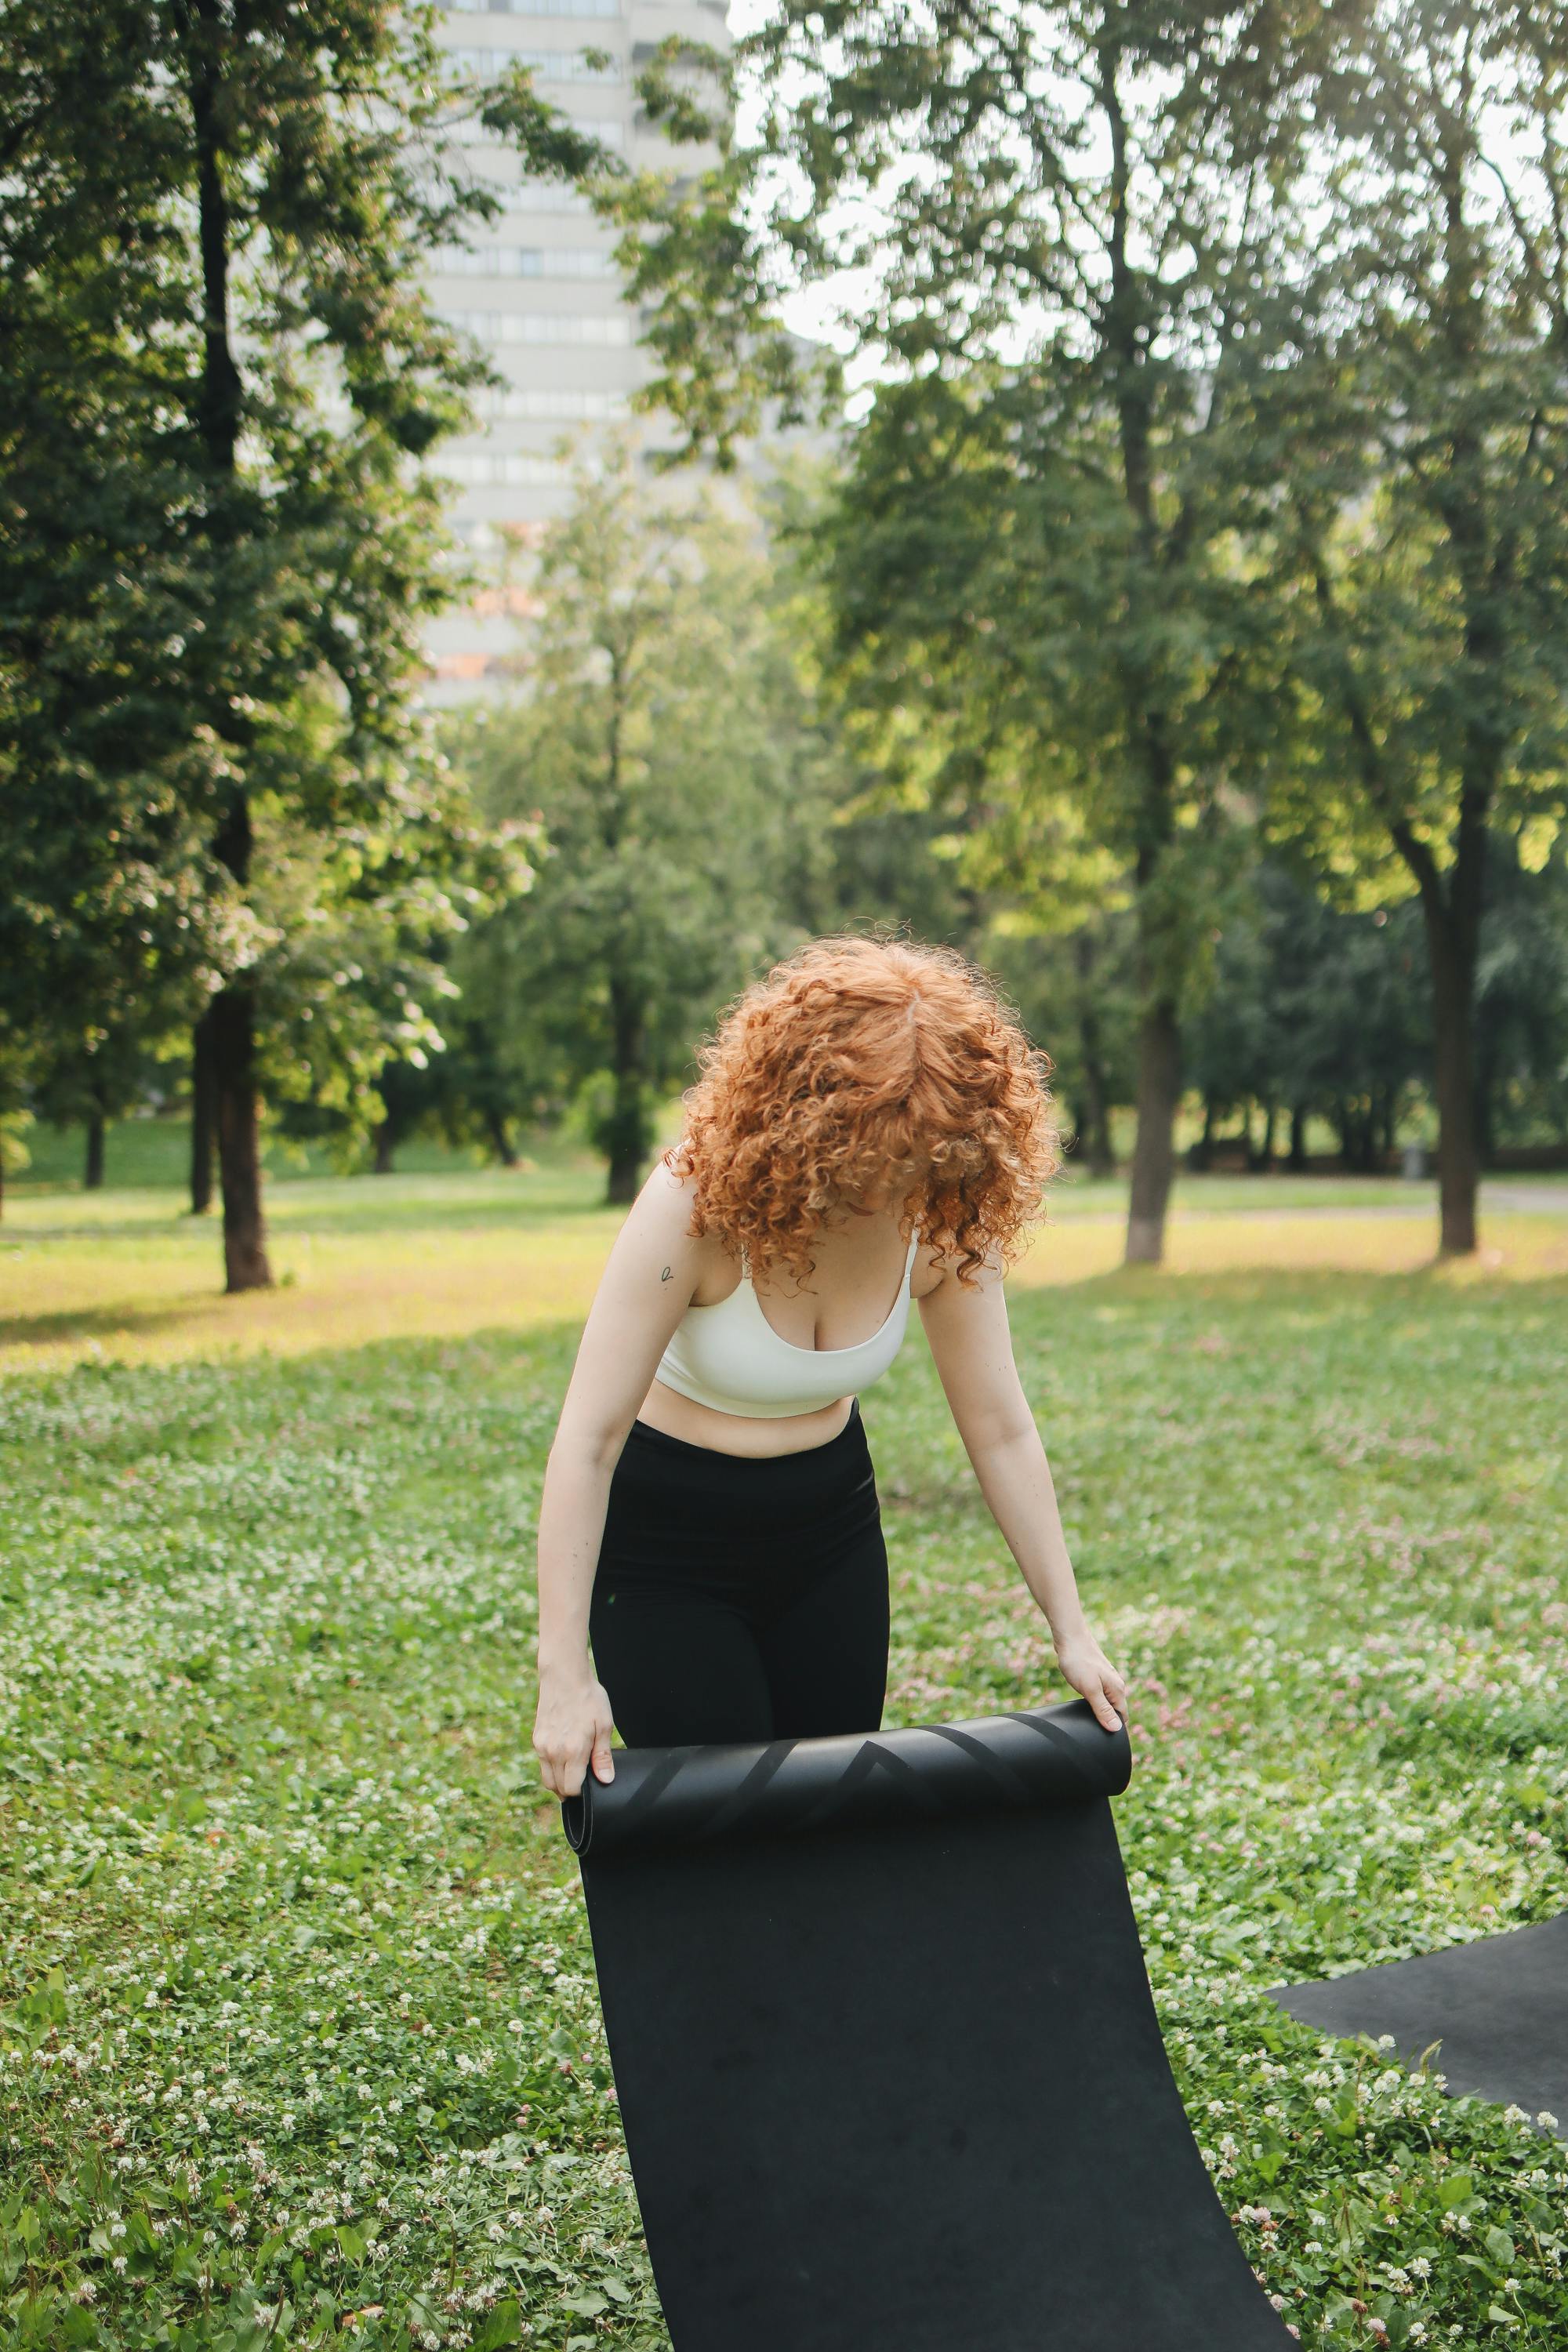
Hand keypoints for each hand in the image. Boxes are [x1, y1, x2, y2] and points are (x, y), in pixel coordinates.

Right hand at [533, 1664, 616, 1798]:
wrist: (564, 1676)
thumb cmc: (588, 1698)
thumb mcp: (603, 1725)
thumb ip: (603, 1756)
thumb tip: (605, 1780)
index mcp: (572, 1750)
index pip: (572, 1788)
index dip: (583, 1793)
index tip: (591, 1784)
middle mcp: (553, 1751)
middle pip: (558, 1788)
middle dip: (571, 1790)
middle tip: (584, 1781)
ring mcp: (542, 1746)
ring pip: (547, 1779)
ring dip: (559, 1782)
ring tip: (574, 1773)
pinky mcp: (536, 1739)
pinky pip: (542, 1764)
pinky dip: (552, 1769)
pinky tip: (564, 1760)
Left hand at [1052, 1629, 1128, 1733]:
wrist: (1070, 1637)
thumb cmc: (1079, 1661)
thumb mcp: (1090, 1689)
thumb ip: (1103, 1709)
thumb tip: (1116, 1729)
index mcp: (1118, 1689)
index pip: (1122, 1717)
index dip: (1114, 1729)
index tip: (1102, 1736)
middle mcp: (1115, 1684)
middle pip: (1116, 1710)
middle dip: (1108, 1721)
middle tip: (1091, 1730)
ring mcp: (1106, 1679)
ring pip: (1107, 1702)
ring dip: (1100, 1711)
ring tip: (1087, 1718)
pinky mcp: (1096, 1675)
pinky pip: (1100, 1694)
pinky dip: (1094, 1701)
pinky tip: (1084, 1702)